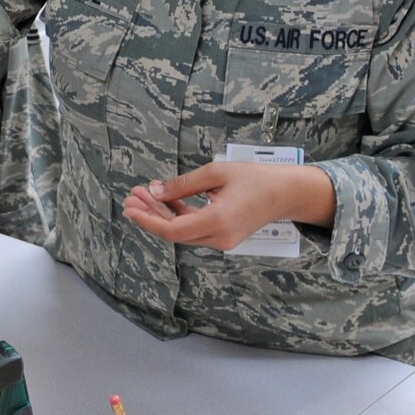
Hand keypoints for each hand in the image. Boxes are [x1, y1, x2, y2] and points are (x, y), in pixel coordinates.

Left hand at [121, 162, 335, 250]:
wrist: (286, 193)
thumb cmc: (255, 179)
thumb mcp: (216, 173)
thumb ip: (183, 184)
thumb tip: (155, 191)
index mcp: (218, 222)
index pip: (172, 230)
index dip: (147, 221)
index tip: (129, 207)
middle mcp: (219, 237)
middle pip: (173, 232)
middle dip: (150, 214)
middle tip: (131, 196)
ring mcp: (222, 240)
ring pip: (182, 231)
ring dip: (161, 214)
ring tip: (143, 194)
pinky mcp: (223, 237)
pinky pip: (194, 229)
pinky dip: (178, 215)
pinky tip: (165, 199)